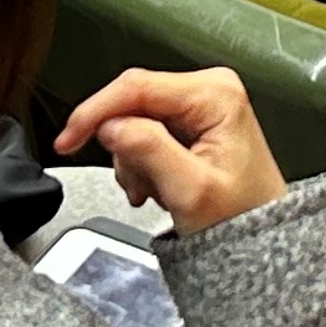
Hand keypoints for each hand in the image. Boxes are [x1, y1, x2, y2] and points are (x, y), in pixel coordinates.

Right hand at [59, 64, 283, 229]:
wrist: (259, 240)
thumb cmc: (241, 218)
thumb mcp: (191, 190)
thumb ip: (150, 151)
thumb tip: (111, 127)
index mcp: (214, 94)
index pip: (136, 87)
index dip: (94, 112)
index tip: (67, 141)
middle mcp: (208, 89)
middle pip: (132, 102)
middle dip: (124, 147)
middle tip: (138, 185)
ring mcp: (199, 104)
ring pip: (133, 120)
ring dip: (134, 161)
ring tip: (157, 190)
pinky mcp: (190, 121)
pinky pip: (144, 132)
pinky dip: (141, 163)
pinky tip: (158, 185)